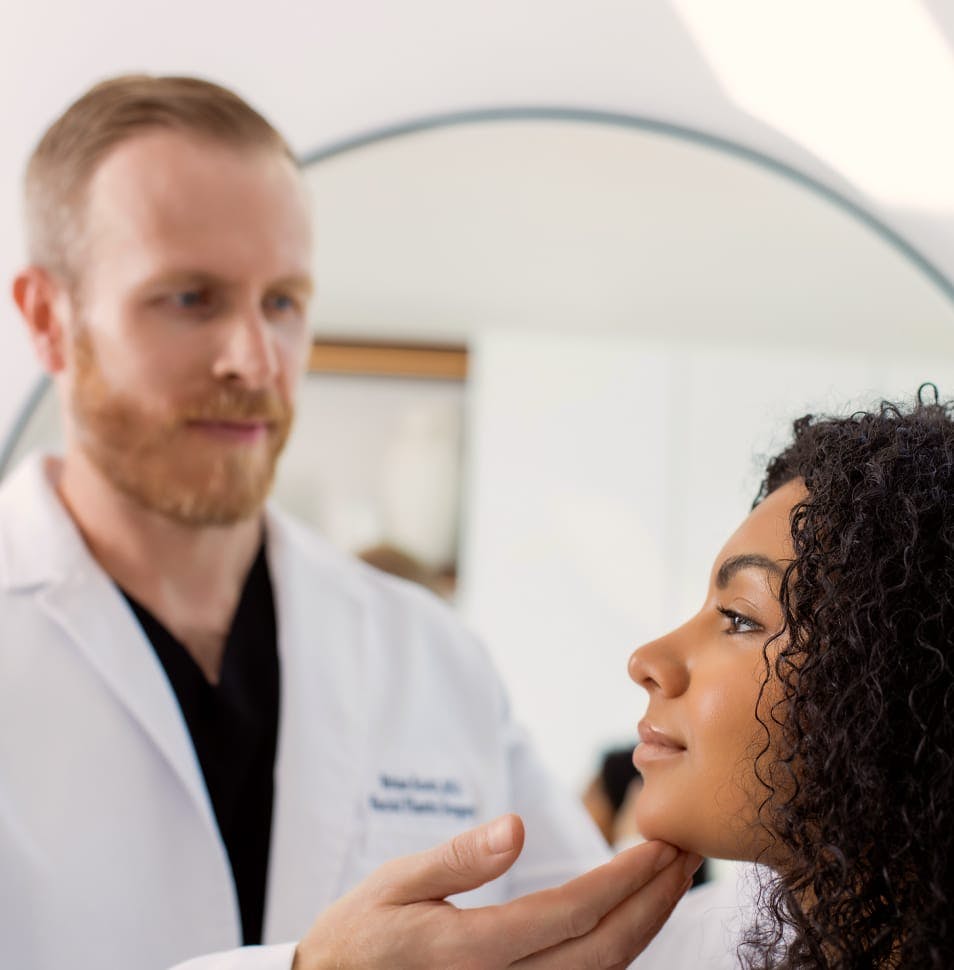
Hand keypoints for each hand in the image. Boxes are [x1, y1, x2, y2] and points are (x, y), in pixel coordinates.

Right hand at [293, 813, 698, 969]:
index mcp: (471, 951)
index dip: (622, 880)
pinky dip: (617, 949)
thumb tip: (517, 827)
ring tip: (671, 878)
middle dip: (654, 903)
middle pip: (603, 955)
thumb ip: (458, 858)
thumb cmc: (362, 933)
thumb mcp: (397, 882)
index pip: (569, 915)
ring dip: (646, 926)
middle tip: (686, 854)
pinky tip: (632, 915)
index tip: (656, 844)